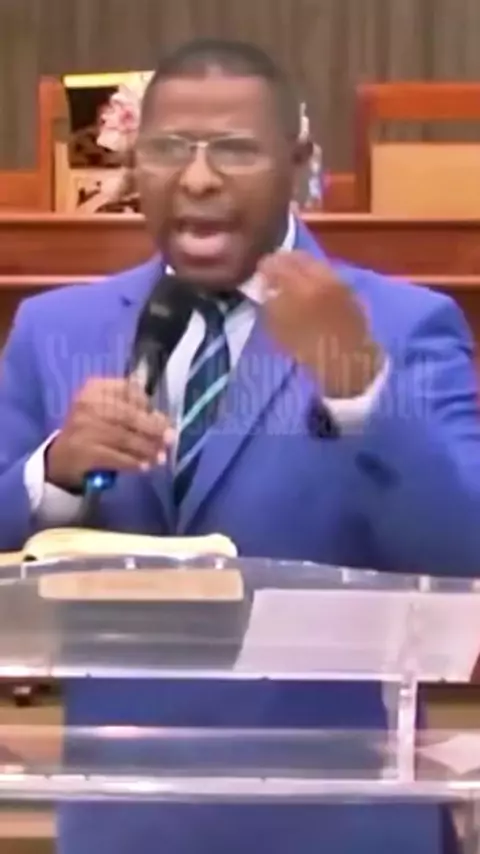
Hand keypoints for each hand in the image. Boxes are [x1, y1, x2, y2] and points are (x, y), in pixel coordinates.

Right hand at [46, 378, 174, 490]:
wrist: (62, 457)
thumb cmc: (92, 429)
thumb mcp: (107, 410)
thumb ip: (133, 408)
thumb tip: (162, 419)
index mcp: (94, 388)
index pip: (127, 389)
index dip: (148, 404)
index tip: (164, 418)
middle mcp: (87, 404)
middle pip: (128, 415)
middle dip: (153, 429)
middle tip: (170, 439)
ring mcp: (83, 428)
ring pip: (124, 438)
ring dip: (146, 449)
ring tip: (160, 457)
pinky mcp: (83, 451)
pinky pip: (115, 457)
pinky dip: (133, 462)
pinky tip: (144, 466)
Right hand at [258, 251, 383, 397]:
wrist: (351, 366)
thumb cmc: (311, 353)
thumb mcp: (281, 331)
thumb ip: (270, 304)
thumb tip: (266, 288)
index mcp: (301, 286)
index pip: (276, 263)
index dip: (264, 267)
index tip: (258, 276)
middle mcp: (322, 276)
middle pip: (297, 257)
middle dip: (283, 263)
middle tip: (272, 276)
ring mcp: (338, 281)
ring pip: (314, 263)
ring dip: (299, 268)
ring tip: (290, 283)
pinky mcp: (350, 289)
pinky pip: (327, 274)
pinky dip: (314, 276)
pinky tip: (309, 290)